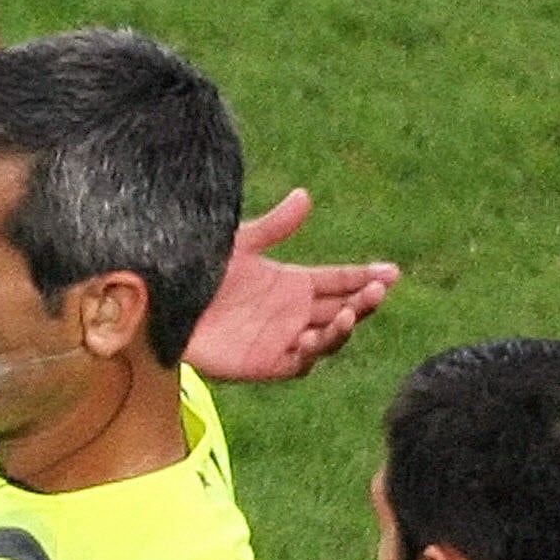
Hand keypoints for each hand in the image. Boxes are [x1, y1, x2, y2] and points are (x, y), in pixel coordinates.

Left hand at [183, 190, 400, 382]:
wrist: (166, 302)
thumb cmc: (200, 270)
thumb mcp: (240, 244)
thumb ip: (274, 226)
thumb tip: (304, 195)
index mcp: (296, 283)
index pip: (341, 280)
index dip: (367, 276)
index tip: (392, 271)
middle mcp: (297, 313)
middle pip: (344, 308)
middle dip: (365, 300)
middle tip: (378, 289)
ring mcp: (285, 339)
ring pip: (329, 338)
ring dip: (344, 327)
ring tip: (351, 313)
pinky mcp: (266, 363)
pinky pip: (300, 362)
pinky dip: (312, 352)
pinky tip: (316, 336)